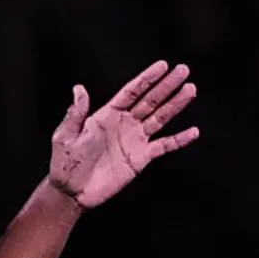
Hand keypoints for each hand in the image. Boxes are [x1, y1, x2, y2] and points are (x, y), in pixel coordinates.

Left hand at [48, 61, 199, 209]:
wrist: (72, 191)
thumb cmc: (65, 163)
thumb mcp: (66, 136)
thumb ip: (76, 113)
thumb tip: (78, 89)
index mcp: (108, 114)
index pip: (132, 92)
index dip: (147, 79)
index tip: (162, 66)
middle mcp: (125, 123)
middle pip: (150, 100)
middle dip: (167, 86)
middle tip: (183, 71)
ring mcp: (134, 140)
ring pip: (160, 118)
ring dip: (175, 105)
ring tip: (190, 90)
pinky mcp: (141, 158)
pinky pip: (164, 146)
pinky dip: (179, 140)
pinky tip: (193, 132)